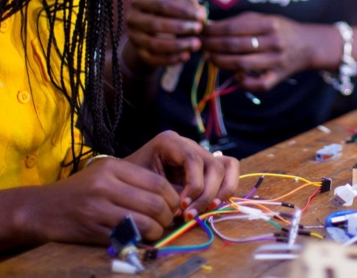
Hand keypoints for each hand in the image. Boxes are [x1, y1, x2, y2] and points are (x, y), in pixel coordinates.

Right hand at [18, 156, 181, 245]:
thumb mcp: (103, 174)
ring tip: (155, 231)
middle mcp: (105, 186)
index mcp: (112, 167)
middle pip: (154, 203)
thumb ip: (132, 180)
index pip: (156, 182)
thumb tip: (168, 195)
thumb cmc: (78, 190)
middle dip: (168, 216)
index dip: (172, 197)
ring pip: (144, 223)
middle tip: (167, 221)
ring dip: (156, 231)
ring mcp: (97, 209)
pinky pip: (126, 238)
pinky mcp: (92, 231)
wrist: (41, 209)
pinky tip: (139, 239)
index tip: (174, 205)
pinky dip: (139, 241)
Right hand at [124, 0, 205, 69]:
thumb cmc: (167, 12)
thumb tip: (201, 13)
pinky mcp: (139, 53)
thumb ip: (188, 5)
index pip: (161, 4)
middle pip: (155, 24)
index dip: (182, 11)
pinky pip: (154, 59)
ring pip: (154, 44)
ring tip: (196, 44)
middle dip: (179, 27)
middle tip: (199, 29)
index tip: (201, 16)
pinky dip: (171, 59)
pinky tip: (186, 56)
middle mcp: (132, 19)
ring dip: (177, 45)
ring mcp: (134, 37)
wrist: (151, 30)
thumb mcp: (175, 4)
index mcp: (139, 0)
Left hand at [125, 131, 239, 218]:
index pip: (193, 160)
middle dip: (205, 194)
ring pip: (225, 168)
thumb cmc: (133, 180)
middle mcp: (189, 144)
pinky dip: (226, 188)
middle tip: (189, 215)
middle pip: (213, 166)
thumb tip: (187, 209)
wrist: (127, 178)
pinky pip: (229, 170)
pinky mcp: (208, 165)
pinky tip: (213, 205)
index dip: (194, 185)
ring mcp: (201, 153)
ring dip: (218, 193)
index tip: (182, 206)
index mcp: (170, 142)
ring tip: (206, 211)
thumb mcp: (145, 184)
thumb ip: (167, 193)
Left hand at [201, 12, 315, 90]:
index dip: (213, 31)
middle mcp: (274, 43)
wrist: (307, 45)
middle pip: (234, 46)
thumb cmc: (280, 29)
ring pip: (241, 64)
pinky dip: (243, 82)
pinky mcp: (278, 77)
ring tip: (211, 58)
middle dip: (213, 46)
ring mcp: (276, 62)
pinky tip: (235, 75)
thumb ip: (241, 21)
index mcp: (269, 24)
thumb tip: (211, 26)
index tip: (201, 32)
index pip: (233, 28)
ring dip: (221, 62)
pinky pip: (257, 85)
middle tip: (202, 46)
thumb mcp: (265, 18)